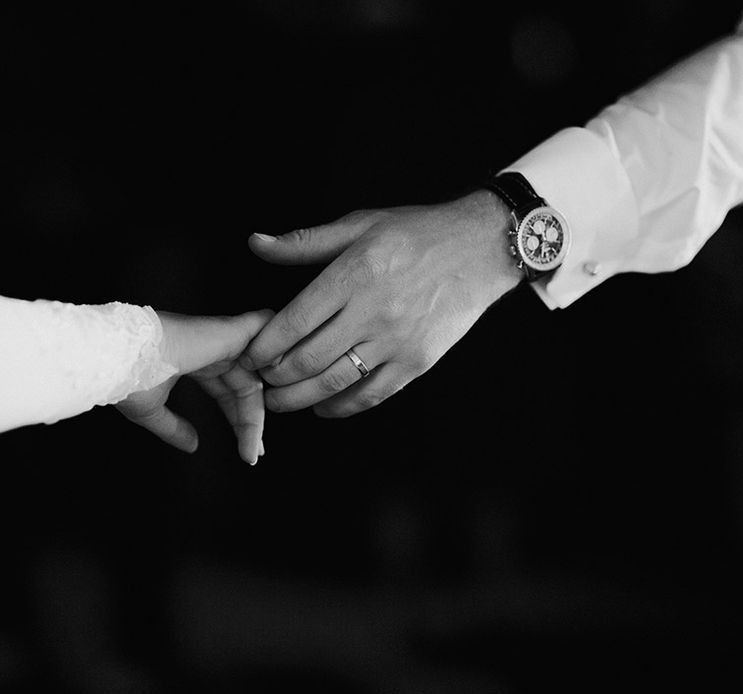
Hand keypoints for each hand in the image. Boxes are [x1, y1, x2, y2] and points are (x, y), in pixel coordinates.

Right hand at [117, 310, 272, 463]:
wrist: (119, 358)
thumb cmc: (127, 379)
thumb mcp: (153, 410)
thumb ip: (175, 428)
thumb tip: (193, 445)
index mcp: (195, 362)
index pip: (230, 393)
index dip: (240, 421)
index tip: (248, 450)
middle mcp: (213, 349)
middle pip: (246, 387)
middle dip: (252, 423)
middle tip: (255, 454)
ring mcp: (223, 338)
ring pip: (260, 367)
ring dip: (264, 403)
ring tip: (261, 443)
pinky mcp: (230, 331)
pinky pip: (265, 331)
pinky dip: (277, 352)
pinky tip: (280, 385)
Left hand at [243, 190, 521, 416]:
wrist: (480, 249)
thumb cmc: (419, 232)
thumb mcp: (361, 223)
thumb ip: (306, 241)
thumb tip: (256, 243)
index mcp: (353, 275)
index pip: (294, 321)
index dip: (264, 346)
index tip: (250, 356)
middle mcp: (372, 312)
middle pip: (309, 359)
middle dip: (276, 377)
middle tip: (260, 382)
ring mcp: (396, 341)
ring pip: (336, 381)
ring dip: (300, 398)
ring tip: (281, 401)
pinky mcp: (417, 361)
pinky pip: (373, 394)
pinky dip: (344, 407)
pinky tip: (325, 408)